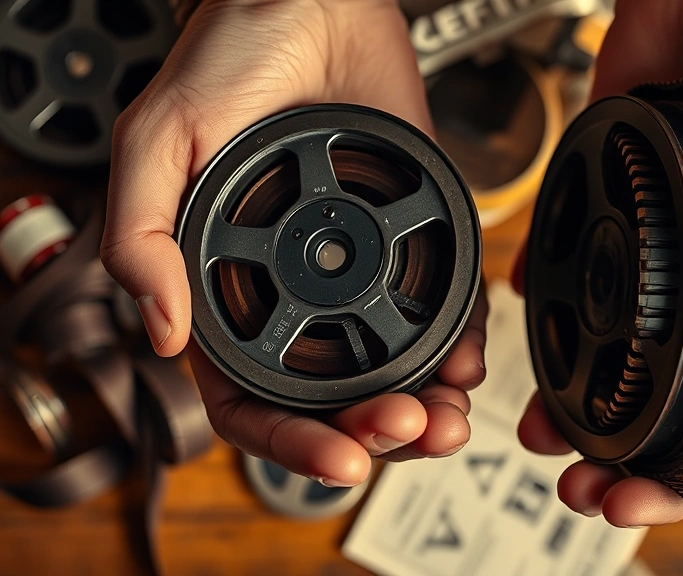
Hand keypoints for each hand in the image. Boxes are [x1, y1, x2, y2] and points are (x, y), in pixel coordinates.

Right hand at [101, 0, 487, 486]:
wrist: (313, 2)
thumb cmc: (230, 59)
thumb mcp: (160, 139)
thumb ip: (143, 234)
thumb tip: (158, 331)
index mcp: (224, 288)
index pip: (246, 398)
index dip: (289, 441)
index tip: (340, 457)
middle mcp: (293, 293)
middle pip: (331, 400)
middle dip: (372, 433)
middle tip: (408, 430)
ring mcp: (355, 273)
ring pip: (389, 370)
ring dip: (423, 407)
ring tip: (447, 419)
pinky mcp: (409, 242)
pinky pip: (438, 311)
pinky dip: (458, 347)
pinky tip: (469, 362)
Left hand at [513, 0, 682, 525]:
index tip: (646, 492)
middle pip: (667, 397)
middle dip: (622, 453)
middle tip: (581, 482)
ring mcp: (656, 248)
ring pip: (610, 352)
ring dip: (572, 400)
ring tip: (542, 429)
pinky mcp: (605, 207)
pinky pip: (567, 270)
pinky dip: (542, 304)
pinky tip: (527, 325)